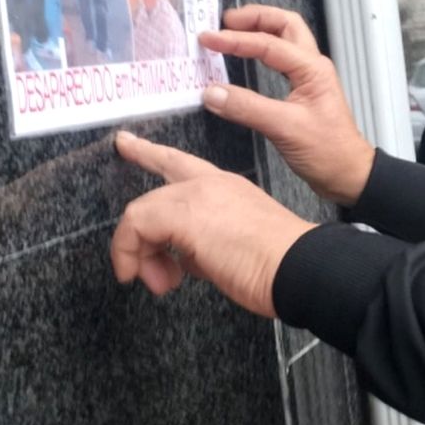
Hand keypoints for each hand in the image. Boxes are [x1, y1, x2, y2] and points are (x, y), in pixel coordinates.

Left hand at [112, 132, 314, 316]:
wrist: (299, 267)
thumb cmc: (280, 264)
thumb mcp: (236, 247)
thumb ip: (205, 245)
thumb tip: (184, 260)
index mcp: (228, 187)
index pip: (185, 165)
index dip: (154, 153)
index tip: (131, 143)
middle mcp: (211, 184)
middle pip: (161, 174)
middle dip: (138, 178)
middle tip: (124, 177)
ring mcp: (197, 195)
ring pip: (143, 210)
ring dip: (139, 251)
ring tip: (158, 281)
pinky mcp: (184, 214)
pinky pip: (137, 227)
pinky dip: (130, 254)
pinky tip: (145, 277)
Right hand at [197, 5, 374, 204]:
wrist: (348, 174)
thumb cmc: (327, 151)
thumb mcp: (284, 128)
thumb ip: (247, 108)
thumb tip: (211, 92)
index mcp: (311, 69)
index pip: (268, 43)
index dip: (235, 39)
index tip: (207, 39)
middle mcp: (312, 66)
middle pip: (284, 25)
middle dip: (255, 17)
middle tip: (224, 21)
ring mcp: (309, 77)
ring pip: (285, 39)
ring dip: (259, 29)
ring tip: (231, 31)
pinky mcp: (302, 91)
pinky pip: (281, 59)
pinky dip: (262, 50)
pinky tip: (246, 57)